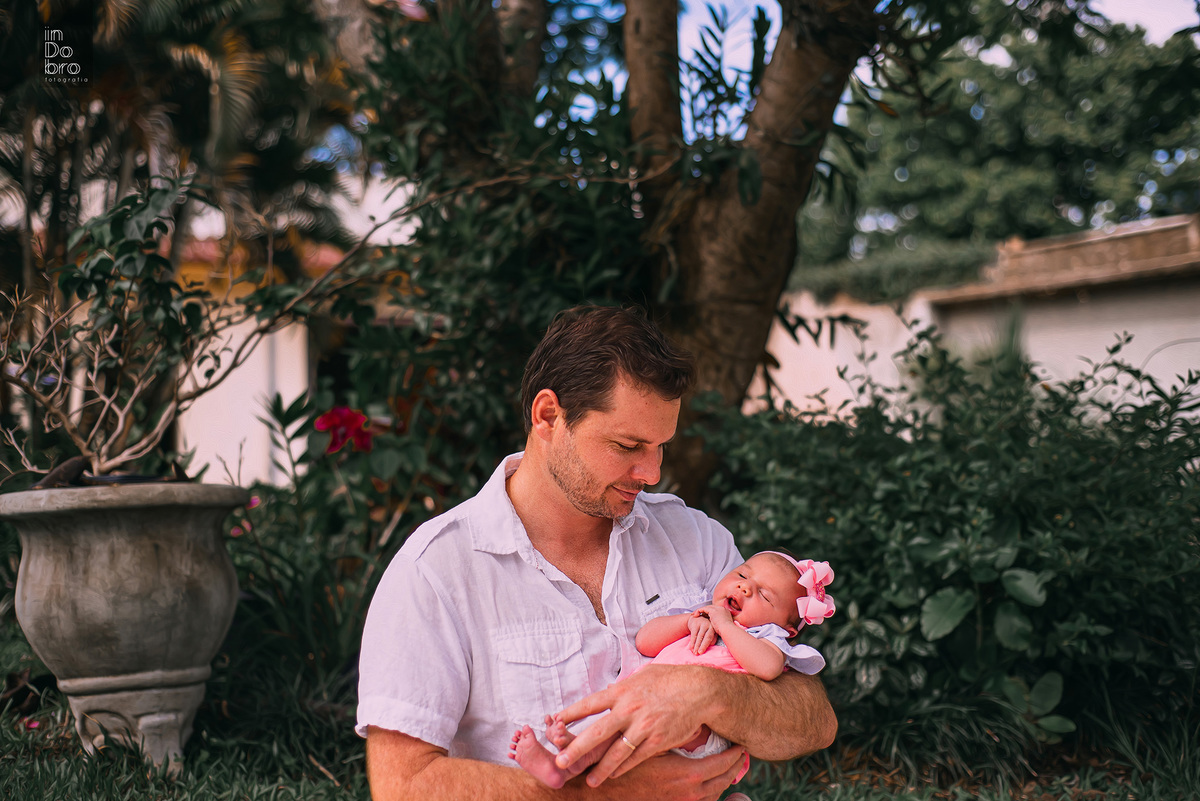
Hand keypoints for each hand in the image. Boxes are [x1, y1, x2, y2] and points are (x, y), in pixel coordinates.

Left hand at [554, 664, 723, 786]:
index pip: (590, 703)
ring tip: (588, 780)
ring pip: (616, 752)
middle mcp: (629, 709)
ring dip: (600, 768)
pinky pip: (636, 758)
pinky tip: (614, 774)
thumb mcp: (643, 676)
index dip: (571, 714)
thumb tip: (609, 691)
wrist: (701, 690)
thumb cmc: (672, 679)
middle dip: (576, 749)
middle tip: (560, 761)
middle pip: (596, 732)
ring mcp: (643, 727)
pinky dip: (623, 767)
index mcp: (622, 691)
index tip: (555, 722)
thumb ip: (624, 687)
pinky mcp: (657, 741)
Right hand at [593, 749, 746, 800]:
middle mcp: (689, 794)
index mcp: (687, 775)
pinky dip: (708, 792)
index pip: (722, 765)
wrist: (604, 793)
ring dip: (722, 781)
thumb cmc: (626, 766)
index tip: (740, 746)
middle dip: (733, 768)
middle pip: (723, 781)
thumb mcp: (651, 746)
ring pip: (713, 795)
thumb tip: (695, 725)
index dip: (734, 755)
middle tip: (739, 756)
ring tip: (726, 767)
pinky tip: (706, 782)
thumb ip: (673, 737)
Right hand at [687, 613, 715, 654]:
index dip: (708, 646)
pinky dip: (692, 642)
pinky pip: (693, 634)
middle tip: (700, 653)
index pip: (712, 638)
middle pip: (706, 637)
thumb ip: (712, 639)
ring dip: (696, 645)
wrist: (696, 619)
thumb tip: (710, 646)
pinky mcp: (695, 624)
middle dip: (703, 646)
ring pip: (699, 637)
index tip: (705, 652)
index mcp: (714, 628)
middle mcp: (709, 625)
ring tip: (695, 652)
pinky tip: (691, 647)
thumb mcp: (710, 632)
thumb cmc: (704, 628)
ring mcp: (702, 624)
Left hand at [695, 604, 732, 631]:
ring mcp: (718, 609)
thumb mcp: (722, 626)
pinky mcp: (713, 610)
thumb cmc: (726, 632)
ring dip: (699, 611)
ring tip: (694, 615)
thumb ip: (719, 624)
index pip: (715, 611)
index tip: (703, 617)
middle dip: (703, 611)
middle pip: (710, 608)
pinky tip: (695, 615)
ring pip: (706, 608)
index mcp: (725, 612)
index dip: (708, 613)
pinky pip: (703, 609)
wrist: (728, 630)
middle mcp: (722, 609)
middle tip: (697, 614)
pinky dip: (699, 611)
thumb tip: (715, 626)